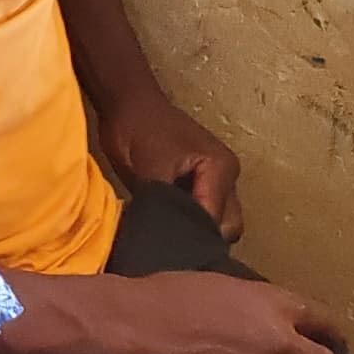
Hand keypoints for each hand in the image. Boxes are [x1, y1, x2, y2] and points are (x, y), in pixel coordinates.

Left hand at [100, 88, 244, 240]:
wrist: (127, 105)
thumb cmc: (139, 128)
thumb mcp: (151, 169)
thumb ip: (165, 204)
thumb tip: (168, 235)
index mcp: (221, 169)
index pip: (215, 219)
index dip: (191, 236)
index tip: (168, 248)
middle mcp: (226, 178)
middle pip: (226, 227)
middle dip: (200, 238)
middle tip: (168, 245)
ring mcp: (214, 182)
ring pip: (215, 223)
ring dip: (192, 231)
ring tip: (164, 237)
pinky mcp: (198, 185)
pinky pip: (200, 213)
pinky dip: (185, 223)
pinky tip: (164, 228)